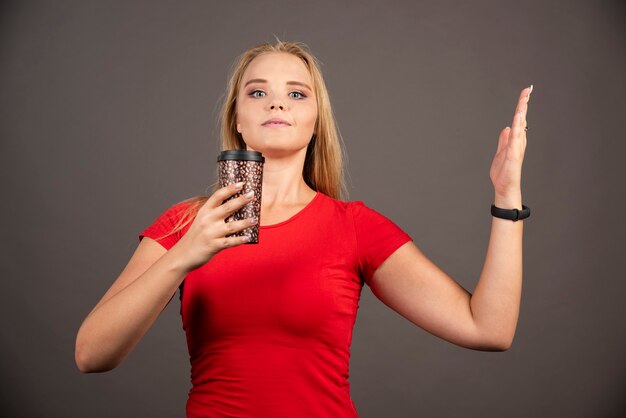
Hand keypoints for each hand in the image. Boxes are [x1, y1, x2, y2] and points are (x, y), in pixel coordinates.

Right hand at [172, 182, 257, 271]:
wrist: (184, 254)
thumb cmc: (197, 235)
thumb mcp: (202, 219)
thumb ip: (215, 212)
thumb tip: (237, 204)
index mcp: (205, 211)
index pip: (218, 196)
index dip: (230, 189)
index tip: (241, 183)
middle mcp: (208, 220)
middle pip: (227, 208)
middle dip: (240, 200)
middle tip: (252, 195)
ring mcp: (211, 233)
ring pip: (231, 226)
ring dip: (244, 223)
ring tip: (254, 219)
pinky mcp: (213, 245)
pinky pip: (229, 242)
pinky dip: (239, 240)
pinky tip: (248, 237)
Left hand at [489, 86, 532, 206]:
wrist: (505, 187)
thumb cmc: (504, 172)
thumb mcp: (501, 152)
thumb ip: (504, 140)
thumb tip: (506, 128)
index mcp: (515, 140)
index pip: (518, 119)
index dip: (521, 106)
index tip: (525, 93)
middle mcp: (519, 141)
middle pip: (522, 119)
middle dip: (524, 104)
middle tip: (528, 89)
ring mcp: (517, 147)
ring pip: (520, 125)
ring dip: (522, 112)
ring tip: (524, 98)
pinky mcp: (513, 153)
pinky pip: (515, 137)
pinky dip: (517, 127)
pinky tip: (518, 117)